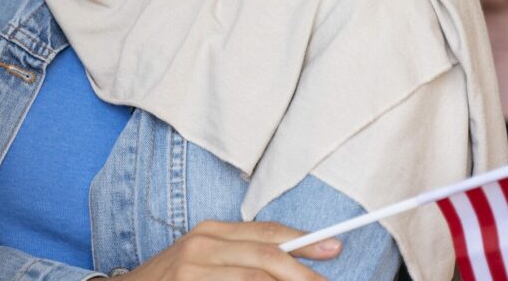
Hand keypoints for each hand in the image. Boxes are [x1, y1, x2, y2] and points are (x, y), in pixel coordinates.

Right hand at [124, 220, 341, 279]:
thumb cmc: (172, 280)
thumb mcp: (204, 259)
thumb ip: (241, 255)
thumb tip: (294, 262)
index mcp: (210, 231)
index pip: (266, 232)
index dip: (304, 241)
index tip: (336, 248)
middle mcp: (201, 245)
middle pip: (266, 258)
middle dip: (304, 275)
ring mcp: (192, 271)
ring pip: (256, 280)